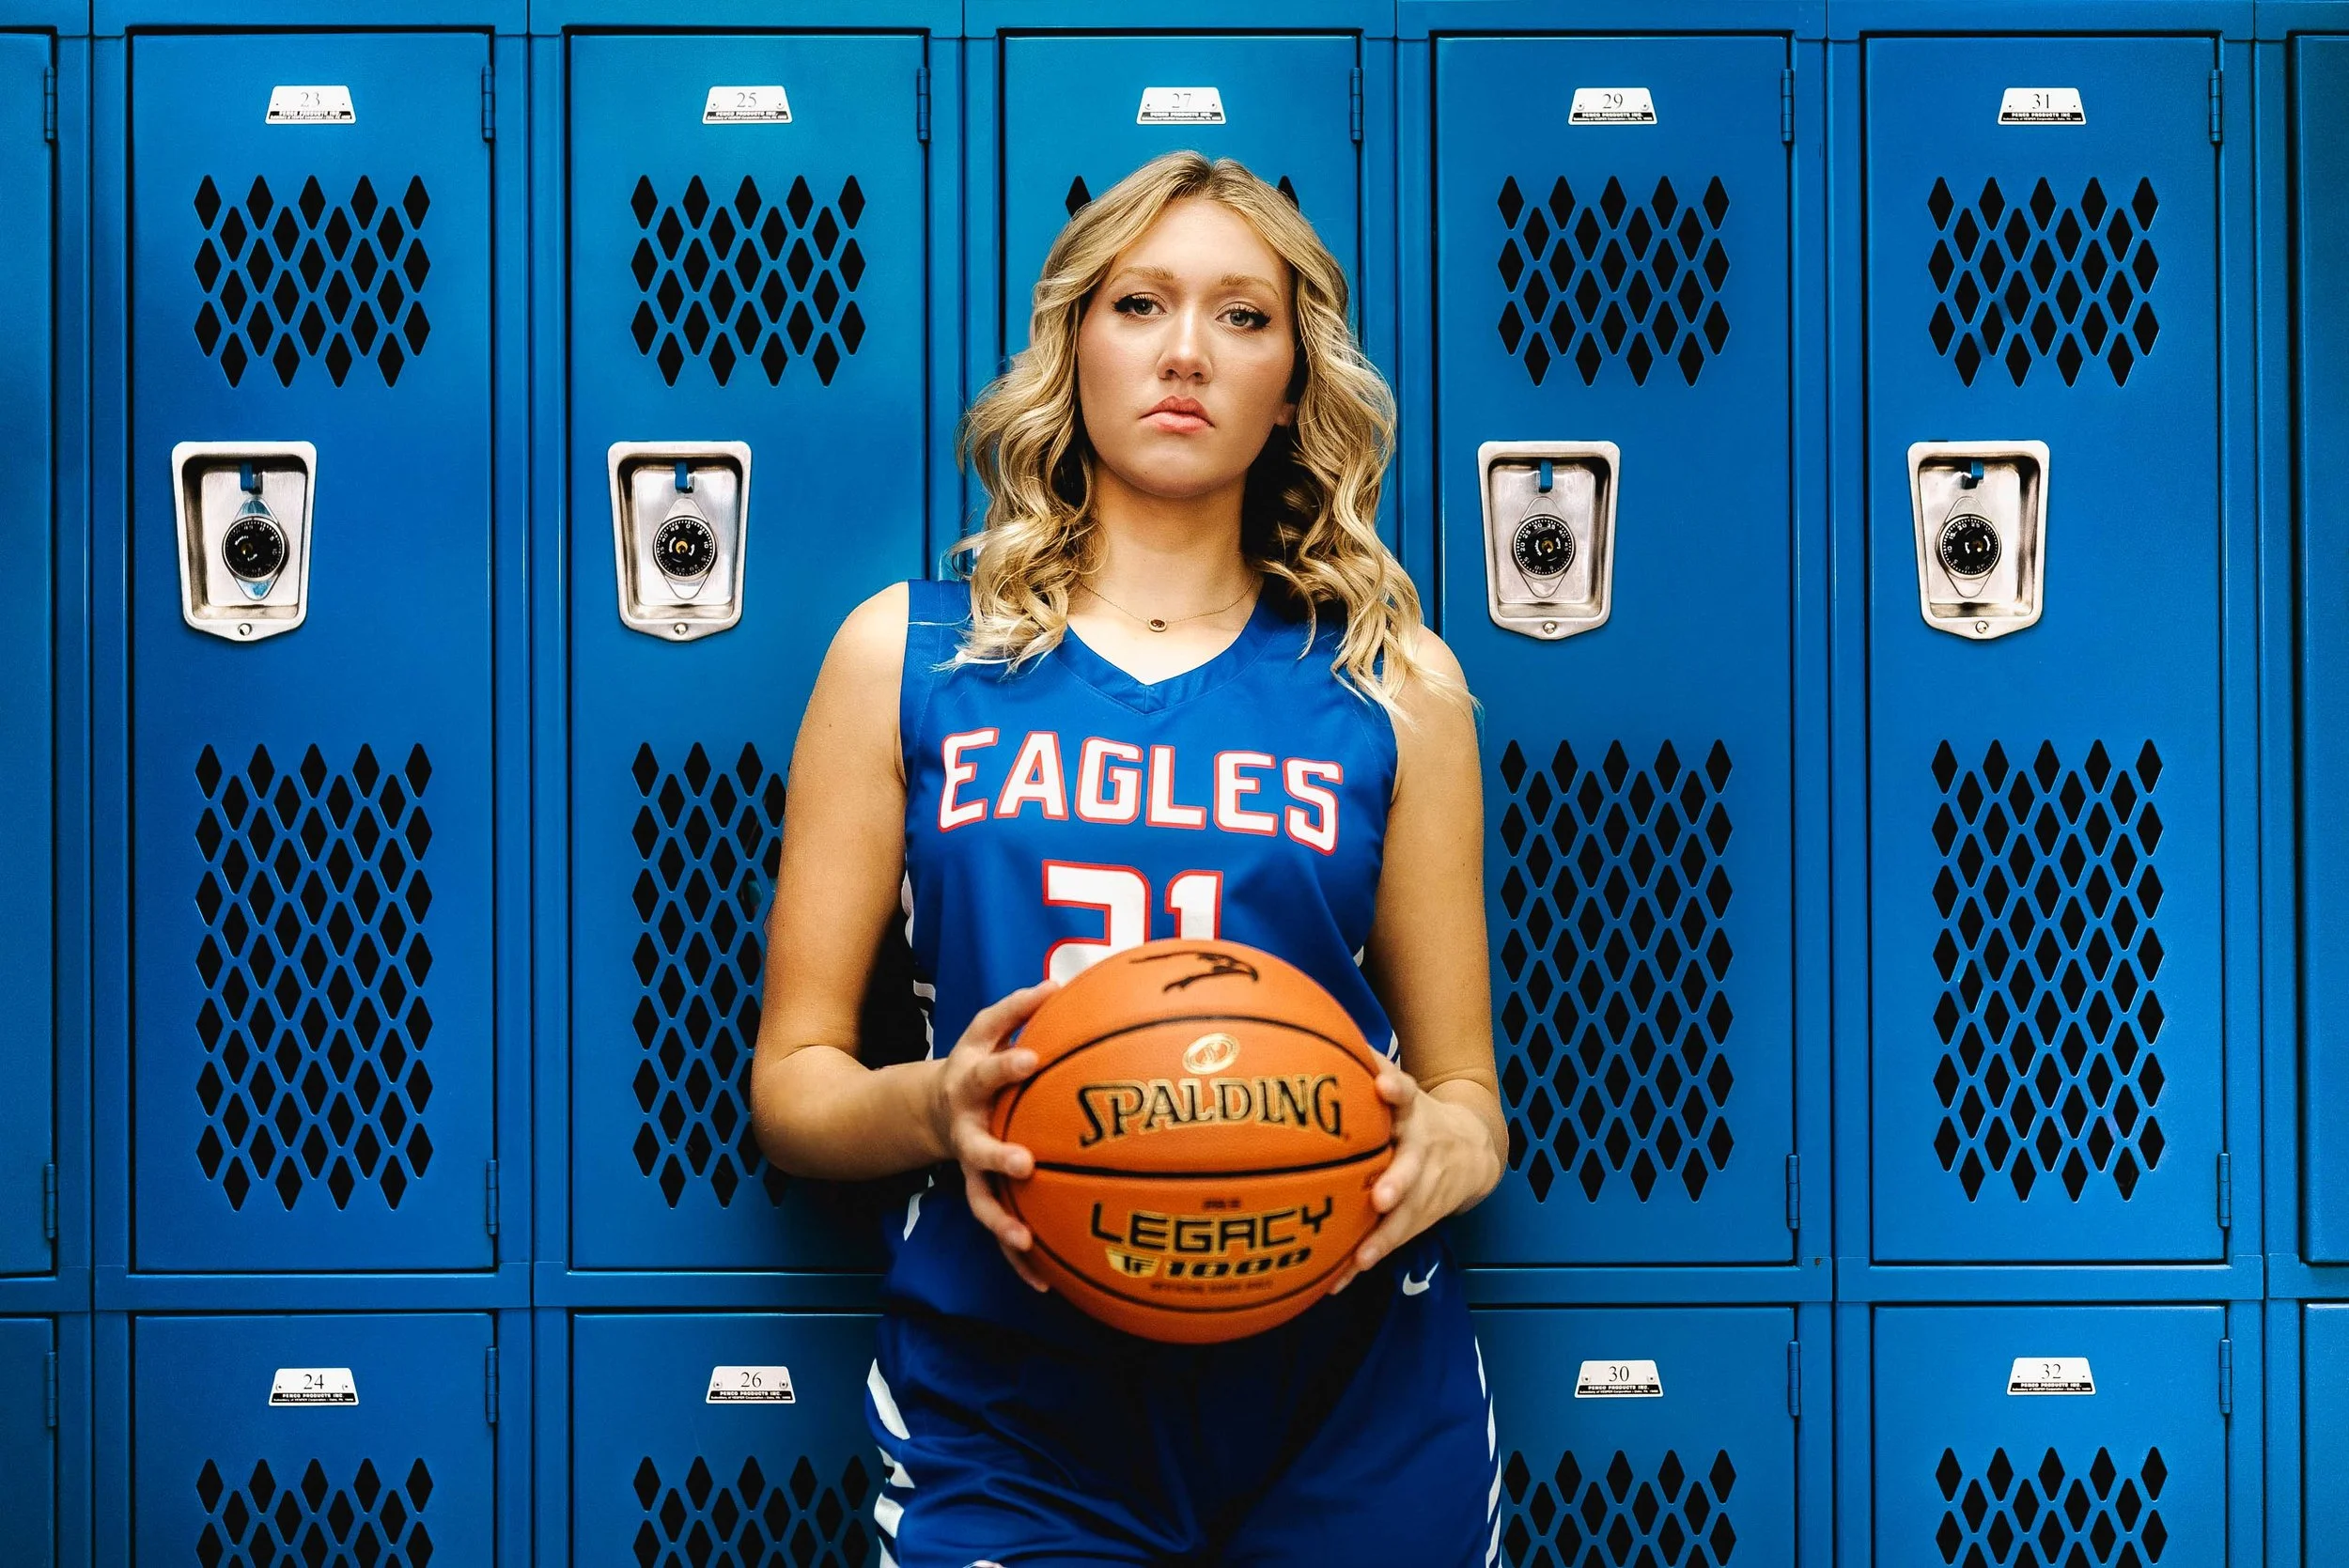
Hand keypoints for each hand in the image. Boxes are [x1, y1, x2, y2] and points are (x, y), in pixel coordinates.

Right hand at [929, 978, 1059, 1290]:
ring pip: (981, 1200)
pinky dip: (1019, 1259)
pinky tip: (1046, 1282)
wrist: (928, 1109)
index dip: (1007, 1063)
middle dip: (997, 1157)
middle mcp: (965, 1130)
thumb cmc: (975, 1065)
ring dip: (1001, 1222)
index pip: (988, 1069)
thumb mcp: (985, 1031)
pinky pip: (1000, 1229)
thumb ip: (1018, 1009)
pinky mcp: (981, 1196)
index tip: (1032, 1059)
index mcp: (970, 1083)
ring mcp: (969, 1168)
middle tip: (1024, 1164)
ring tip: (1025, 1239)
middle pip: (977, 1148)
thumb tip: (1061, 983)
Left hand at [1325, 1067, 1502, 1295]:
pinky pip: (1394, 1241)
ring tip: (1362, 1257)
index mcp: (1413, 1112)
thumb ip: (1369, 1065)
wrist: (1476, 1150)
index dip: (1395, 1087)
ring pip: (1408, 1215)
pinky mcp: (1422, 1217)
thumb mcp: (1402, 1088)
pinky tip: (1339, 1281)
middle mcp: (1424, 1150)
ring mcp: (1427, 1188)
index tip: (1382, 1084)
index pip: (1407, 1092)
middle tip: (1381, 1197)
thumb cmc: (1418, 1116)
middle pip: (1413, 1166)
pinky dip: (1368, 1259)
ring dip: (1385, 1237)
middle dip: (1399, 1182)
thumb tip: (1325, 1033)